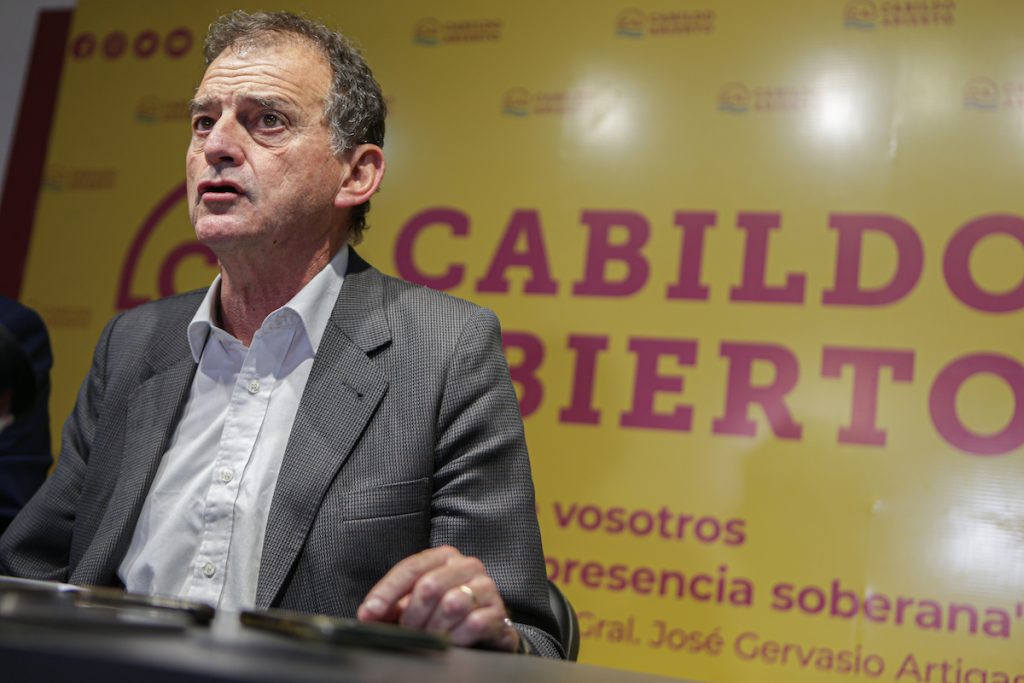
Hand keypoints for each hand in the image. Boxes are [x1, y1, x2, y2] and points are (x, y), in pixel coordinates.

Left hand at [357, 545, 521, 651]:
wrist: (485, 625)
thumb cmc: (443, 610)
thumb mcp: (415, 602)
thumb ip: (392, 604)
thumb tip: (368, 614)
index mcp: (443, 556)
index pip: (410, 568)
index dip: (386, 592)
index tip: (369, 613)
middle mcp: (466, 565)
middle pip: (429, 586)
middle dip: (412, 615)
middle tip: (408, 631)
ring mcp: (485, 586)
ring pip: (451, 604)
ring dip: (435, 627)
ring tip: (431, 636)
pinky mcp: (498, 610)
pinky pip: (473, 623)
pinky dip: (456, 637)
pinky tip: (451, 641)